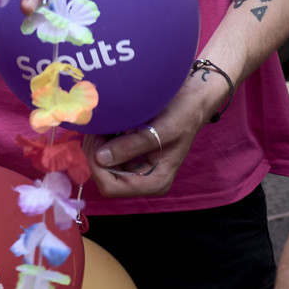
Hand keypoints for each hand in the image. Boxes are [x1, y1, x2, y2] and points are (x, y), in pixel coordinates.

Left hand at [82, 71, 226, 197]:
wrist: (193, 101)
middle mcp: (143, 181)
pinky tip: (108, 126)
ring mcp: (136, 170)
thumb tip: (100, 158)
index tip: (99, 138)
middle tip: (98, 127)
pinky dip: (102, 142)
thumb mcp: (160, 130)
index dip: (98, 167)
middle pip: (103, 178)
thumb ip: (132, 145)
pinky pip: (106, 156)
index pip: (111, 187)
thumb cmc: (183, 114)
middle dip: (95, 154)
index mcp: (155, 182)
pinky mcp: (130, 158)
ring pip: (101, 167)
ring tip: (104, 124)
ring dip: (96, 146)